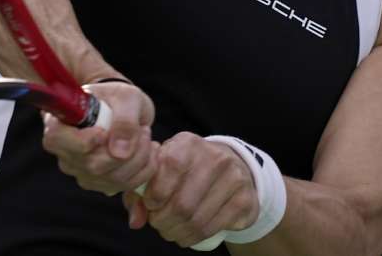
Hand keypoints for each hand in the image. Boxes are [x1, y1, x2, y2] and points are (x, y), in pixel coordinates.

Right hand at [41, 80, 155, 195]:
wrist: (123, 108)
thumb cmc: (117, 97)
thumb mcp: (125, 97)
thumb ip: (124, 121)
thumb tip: (120, 153)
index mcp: (59, 125)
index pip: (57, 141)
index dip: (83, 141)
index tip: (104, 131)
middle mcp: (66, 153)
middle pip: (93, 166)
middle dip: (127, 150)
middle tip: (143, 130)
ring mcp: (82, 172)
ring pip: (113, 179)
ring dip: (140, 158)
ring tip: (146, 136)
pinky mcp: (101, 183)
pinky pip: (125, 185)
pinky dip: (145, 169)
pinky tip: (149, 151)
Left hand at [123, 132, 258, 247]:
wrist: (230, 167)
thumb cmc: (186, 171)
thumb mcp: (161, 170)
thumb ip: (140, 192)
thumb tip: (136, 221)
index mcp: (188, 144)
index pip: (167, 171)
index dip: (153, 197)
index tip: (151, 205)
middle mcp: (214, 157)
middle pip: (181, 204)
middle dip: (162, 222)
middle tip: (158, 224)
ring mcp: (233, 178)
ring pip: (196, 220)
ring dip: (176, 233)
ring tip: (171, 231)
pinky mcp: (245, 199)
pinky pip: (213, 228)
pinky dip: (194, 238)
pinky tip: (187, 234)